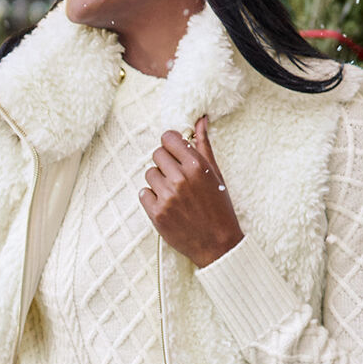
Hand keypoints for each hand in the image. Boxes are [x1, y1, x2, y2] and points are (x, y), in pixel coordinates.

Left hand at [140, 116, 243, 268]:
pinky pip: (143, 193)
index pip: (168, 138)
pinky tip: (167, 205)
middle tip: (177, 177)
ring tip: (174, 194)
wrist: (218, 243)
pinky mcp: (156, 213)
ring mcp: (167, 196)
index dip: (170, 145)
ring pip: (149, 174)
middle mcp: (180, 178)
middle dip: (165, 163)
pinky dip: (152, 198)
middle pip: (156, 154)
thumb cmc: (219, 207)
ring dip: (158, 181)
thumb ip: (203, 145)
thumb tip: (200, 119)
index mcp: (196, 165)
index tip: (175, 153)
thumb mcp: (215, 173)